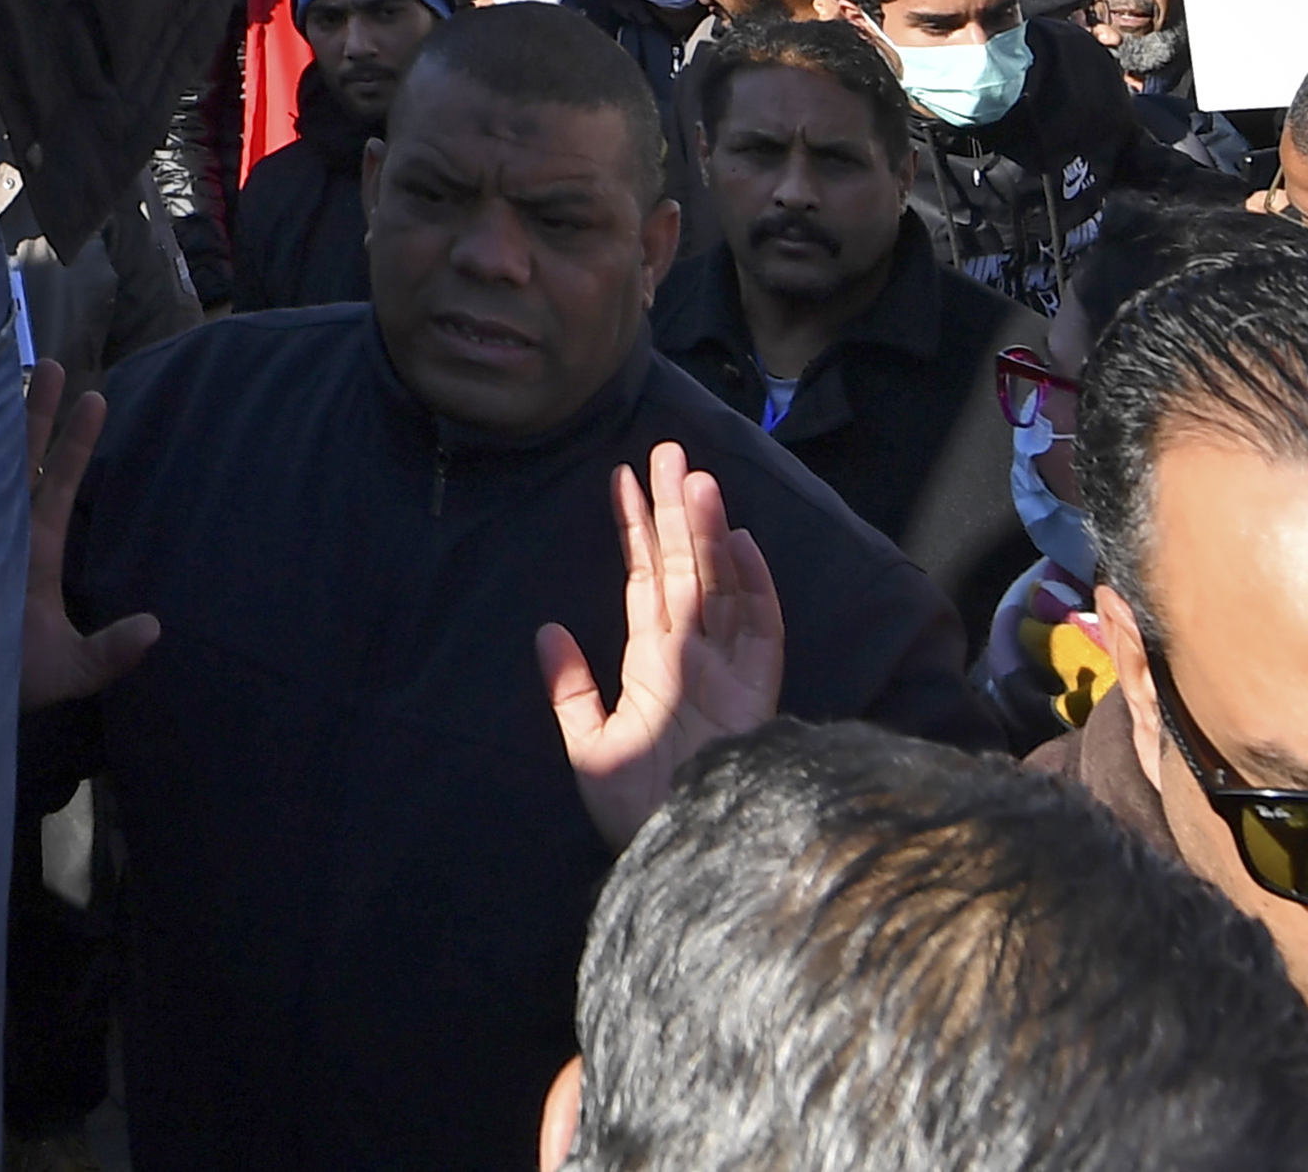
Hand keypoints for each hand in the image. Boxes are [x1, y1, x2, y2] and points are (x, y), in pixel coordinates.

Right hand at [21, 360, 160, 708]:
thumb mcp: (71, 670)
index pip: (58, 483)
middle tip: (52, 361)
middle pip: (21, 460)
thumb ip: (111, 652)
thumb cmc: (12, 685)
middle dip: (36, 413)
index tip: (97, 397)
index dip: (76, 442)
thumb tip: (154, 628)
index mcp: (36, 550)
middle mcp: (3, 533)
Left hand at [538, 441, 782, 848]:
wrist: (678, 859)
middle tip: (666, 448)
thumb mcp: (588, 750)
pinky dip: (754, 589)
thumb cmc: (637, 815)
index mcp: (654, 665)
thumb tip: (546, 629)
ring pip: (719, 587)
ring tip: (694, 480)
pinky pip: (761, 633)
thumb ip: (569, 690)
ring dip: (708, 534)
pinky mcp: (758, 698)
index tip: (623, 476)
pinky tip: (740, 544)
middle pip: (685, 569)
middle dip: (675, 510)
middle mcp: (694, 658)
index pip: (646, 581)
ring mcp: (729, 674)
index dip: (637, 529)